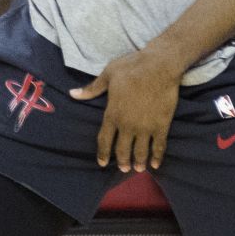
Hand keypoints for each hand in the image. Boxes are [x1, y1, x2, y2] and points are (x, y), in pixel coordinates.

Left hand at [68, 50, 182, 172]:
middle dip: (122, 161)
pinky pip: (159, 146)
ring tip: (138, 169)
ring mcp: (145, 127)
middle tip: (122, 168)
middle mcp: (127, 125)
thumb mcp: (108, 75)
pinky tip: (156, 164)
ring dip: (139, 162)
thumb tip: (72, 94)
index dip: (102, 153)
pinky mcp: (161, 125)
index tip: (102, 163)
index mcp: (112, 114)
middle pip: (123, 150)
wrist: (159, 66)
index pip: (104, 139)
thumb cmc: (131, 68)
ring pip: (141, 151)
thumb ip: (92, 89)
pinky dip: (157, 156)